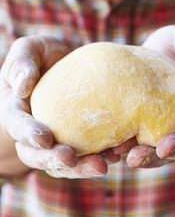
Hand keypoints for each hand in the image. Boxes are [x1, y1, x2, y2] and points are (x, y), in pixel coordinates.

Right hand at [0, 35, 121, 177]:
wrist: (67, 64)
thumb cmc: (44, 56)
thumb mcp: (31, 49)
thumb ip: (22, 62)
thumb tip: (21, 87)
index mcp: (17, 110)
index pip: (17, 125)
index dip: (28, 134)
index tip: (45, 139)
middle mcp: (32, 131)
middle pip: (36, 154)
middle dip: (53, 159)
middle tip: (71, 158)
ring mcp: (54, 140)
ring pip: (61, 163)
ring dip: (79, 167)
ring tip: (101, 165)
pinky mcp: (76, 141)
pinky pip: (84, 157)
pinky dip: (98, 158)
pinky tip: (115, 154)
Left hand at [122, 25, 174, 171]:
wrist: (149, 56)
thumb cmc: (174, 47)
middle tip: (163, 149)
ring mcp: (166, 130)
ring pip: (164, 153)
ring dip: (151, 158)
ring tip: (133, 157)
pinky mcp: (143, 132)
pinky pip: (139, 147)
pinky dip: (128, 150)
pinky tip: (114, 149)